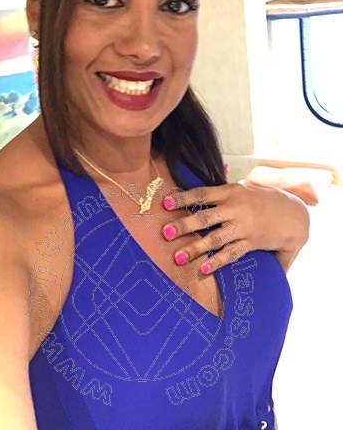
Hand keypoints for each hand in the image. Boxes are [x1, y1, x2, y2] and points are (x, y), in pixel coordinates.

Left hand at [161, 183, 309, 274]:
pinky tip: (203, 269)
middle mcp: (235, 208)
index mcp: (230, 192)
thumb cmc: (260, 200)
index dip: (183, 198)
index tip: (165, 203)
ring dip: (195, 248)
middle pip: (205, 217)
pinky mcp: (251, 242)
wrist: (293, 214)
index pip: (201, 194)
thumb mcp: (240, 190)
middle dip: (184, 225)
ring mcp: (243, 226)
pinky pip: (231, 253)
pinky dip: (217, 261)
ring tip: (177, 257)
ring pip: (215, 238)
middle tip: (165, 233)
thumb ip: (219, 194)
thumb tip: (192, 196)